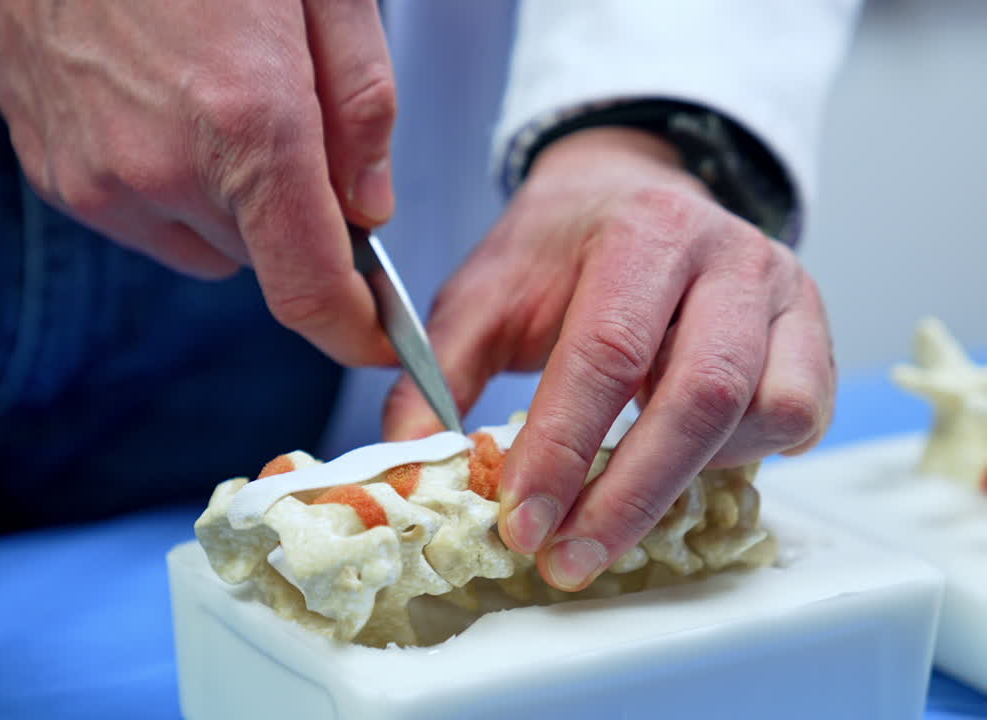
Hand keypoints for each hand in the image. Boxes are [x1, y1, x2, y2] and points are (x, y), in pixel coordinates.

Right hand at [0, 0, 397, 364]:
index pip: (307, 288)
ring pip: (197, 237)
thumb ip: (360, 103)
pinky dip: (161, 178)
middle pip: (259, 255)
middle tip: (281, 113)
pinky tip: (152, 95)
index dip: (352, 328)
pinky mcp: (49, 167)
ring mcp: (92, 177)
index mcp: (243, 123)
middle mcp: (157, 170)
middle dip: (286, 209)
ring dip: (221, 196)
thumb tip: (370, 206)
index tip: (379, 339)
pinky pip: (135, 212)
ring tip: (206, 90)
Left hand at [383, 127, 834, 589]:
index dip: (563, 450)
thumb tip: (409, 459)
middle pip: (700, 394)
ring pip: (764, 410)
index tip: (522, 522)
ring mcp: (785, 292)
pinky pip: (799, 414)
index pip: (606, 354)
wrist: (630, 187)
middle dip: (628, 495)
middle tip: (567, 558)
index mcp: (642, 231)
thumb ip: (439, 371)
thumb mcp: (482, 293)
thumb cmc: (557, 249)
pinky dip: (741, 456)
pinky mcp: (812, 331)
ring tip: (619, 499)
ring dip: (689, 475)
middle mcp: (729, 256)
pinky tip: (681, 461)